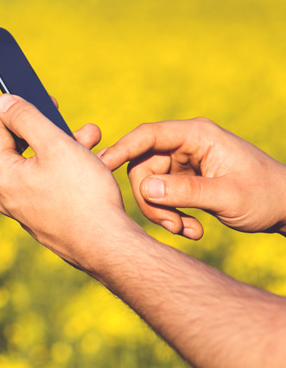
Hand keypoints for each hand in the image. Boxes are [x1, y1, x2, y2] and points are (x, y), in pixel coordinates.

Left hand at [0, 94, 139, 271]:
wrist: (109, 246)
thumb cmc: (83, 194)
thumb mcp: (55, 144)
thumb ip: (26, 118)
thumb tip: (1, 102)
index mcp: (3, 176)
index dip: (18, 110)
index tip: (44, 98)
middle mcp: (8, 196)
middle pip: (23, 150)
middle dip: (52, 131)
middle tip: (81, 125)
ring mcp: (26, 212)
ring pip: (42, 168)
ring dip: (67, 149)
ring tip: (95, 140)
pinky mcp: (45, 222)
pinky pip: (52, 187)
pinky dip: (69, 172)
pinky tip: (95, 166)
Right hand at [99, 118, 285, 237]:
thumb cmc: (265, 196)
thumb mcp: (227, 196)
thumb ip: (185, 191)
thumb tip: (145, 189)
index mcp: (197, 135)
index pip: (148, 136)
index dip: (122, 149)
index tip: (101, 167)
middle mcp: (186, 144)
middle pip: (143, 166)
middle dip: (151, 199)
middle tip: (171, 226)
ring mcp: (184, 161)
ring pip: (150, 184)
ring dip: (162, 212)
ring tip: (187, 231)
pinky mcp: (184, 179)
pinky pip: (162, 195)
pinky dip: (172, 214)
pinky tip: (192, 229)